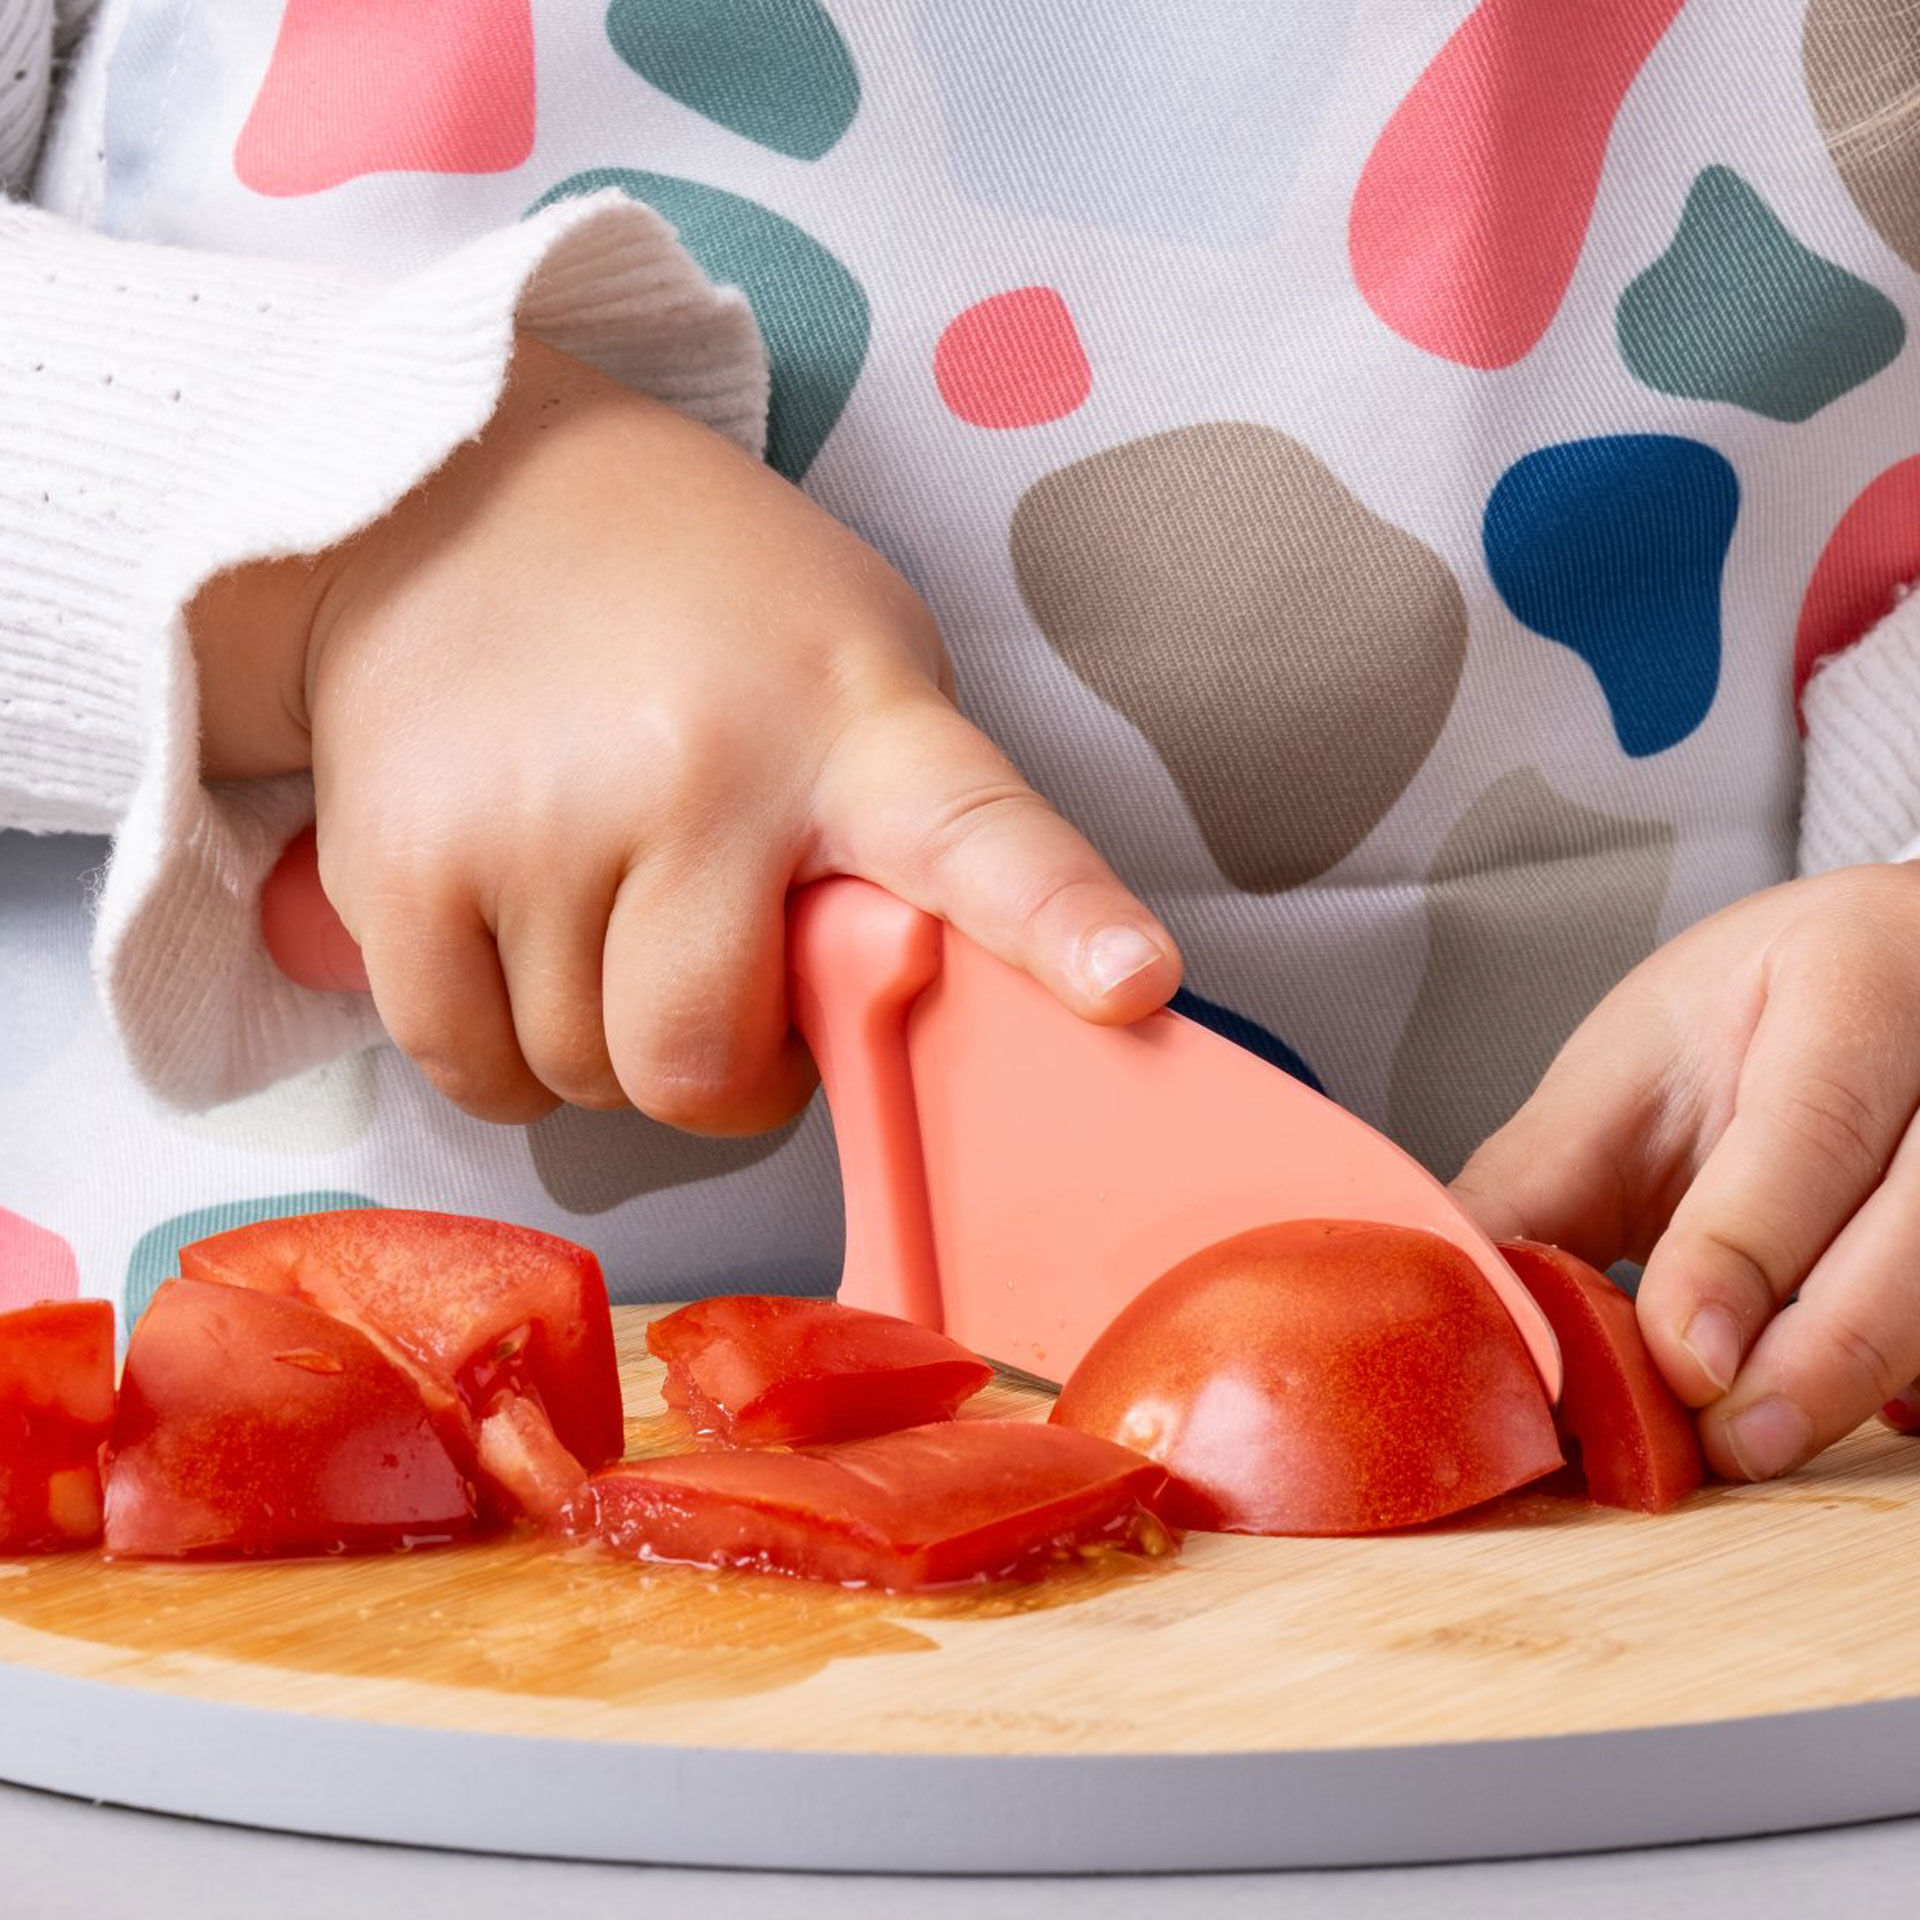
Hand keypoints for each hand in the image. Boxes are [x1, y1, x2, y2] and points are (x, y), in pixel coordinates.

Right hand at [188, 337, 1179, 1130]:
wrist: (449, 486)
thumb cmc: (696, 608)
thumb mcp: (851, 664)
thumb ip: (892, 837)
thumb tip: (894, 1018)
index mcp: (856, 722)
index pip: (979, 840)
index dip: (1060, 924)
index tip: (1128, 987)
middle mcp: (698, 768)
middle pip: (703, 1062)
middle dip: (723, 1069)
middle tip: (724, 974)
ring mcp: (535, 814)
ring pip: (583, 1076)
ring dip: (609, 1039)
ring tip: (608, 904)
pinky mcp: (398, 857)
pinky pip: (471, 1068)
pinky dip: (504, 1044)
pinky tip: (520, 929)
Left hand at [1449, 864, 1919, 1482]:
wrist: (1891, 974)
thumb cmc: (1754, 1019)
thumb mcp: (1630, 1069)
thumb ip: (1544, 1182)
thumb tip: (1447, 1297)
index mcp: (1857, 984)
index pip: (1813, 1128)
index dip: (1745, 1252)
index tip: (1685, 1358)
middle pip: (1918, 1232)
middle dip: (1816, 1357)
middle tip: (1720, 1441)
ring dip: (1854, 1381)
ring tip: (1753, 1435)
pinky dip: (1909, 1381)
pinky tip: (1846, 1408)